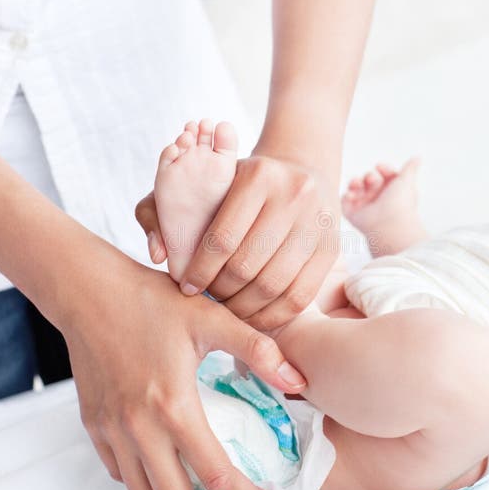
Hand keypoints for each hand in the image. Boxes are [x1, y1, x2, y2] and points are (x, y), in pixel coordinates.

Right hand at [62, 253, 306, 489]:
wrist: (88, 290)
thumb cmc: (150, 300)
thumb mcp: (212, 317)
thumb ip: (259, 350)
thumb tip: (299, 381)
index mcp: (173, 407)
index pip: (217, 476)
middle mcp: (138, 428)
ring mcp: (111, 430)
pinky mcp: (93, 425)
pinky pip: (120, 473)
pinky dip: (146, 484)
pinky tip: (166, 470)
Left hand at [136, 154, 339, 330]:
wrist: (301, 171)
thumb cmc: (240, 184)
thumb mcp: (205, 181)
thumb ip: (164, 208)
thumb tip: (157, 254)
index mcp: (258, 175)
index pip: (222, 237)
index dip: (200, 271)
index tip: (187, 286)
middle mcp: (294, 195)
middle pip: (247, 266)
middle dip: (221, 292)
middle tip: (208, 301)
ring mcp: (319, 223)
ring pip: (274, 285)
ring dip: (245, 309)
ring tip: (228, 311)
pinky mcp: (331, 249)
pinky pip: (300, 297)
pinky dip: (273, 316)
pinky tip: (253, 317)